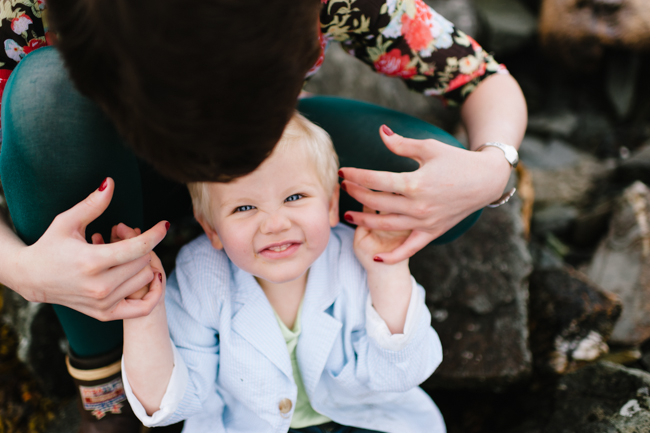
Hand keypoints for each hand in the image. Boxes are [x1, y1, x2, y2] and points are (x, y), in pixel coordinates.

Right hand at [11, 178, 168, 319]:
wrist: (33, 278)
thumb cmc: (52, 245)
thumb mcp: (68, 221)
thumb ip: (93, 204)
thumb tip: (110, 182)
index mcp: (91, 261)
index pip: (138, 248)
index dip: (155, 233)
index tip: (164, 224)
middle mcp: (99, 286)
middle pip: (144, 261)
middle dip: (142, 246)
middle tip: (125, 237)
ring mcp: (103, 302)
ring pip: (146, 279)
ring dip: (143, 264)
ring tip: (126, 255)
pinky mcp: (105, 314)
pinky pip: (144, 308)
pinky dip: (153, 293)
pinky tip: (150, 276)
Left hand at [340, 126, 510, 263]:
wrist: (486, 180)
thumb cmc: (456, 161)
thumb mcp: (429, 148)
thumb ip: (401, 144)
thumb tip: (380, 131)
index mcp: (415, 182)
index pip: (376, 180)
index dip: (356, 175)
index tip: (343, 172)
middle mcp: (418, 205)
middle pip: (377, 203)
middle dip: (356, 194)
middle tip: (343, 188)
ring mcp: (425, 222)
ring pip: (386, 226)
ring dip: (364, 221)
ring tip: (348, 215)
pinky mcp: (432, 232)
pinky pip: (409, 249)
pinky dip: (393, 256)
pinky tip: (377, 257)